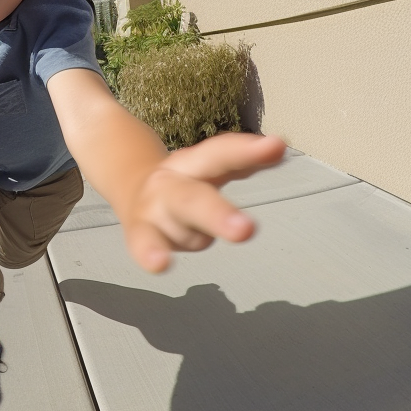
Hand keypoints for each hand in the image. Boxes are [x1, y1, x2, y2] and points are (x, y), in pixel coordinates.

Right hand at [119, 133, 285, 272]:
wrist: (131, 188)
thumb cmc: (183, 184)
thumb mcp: (210, 168)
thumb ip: (243, 161)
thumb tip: (279, 147)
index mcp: (191, 163)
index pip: (219, 154)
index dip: (247, 151)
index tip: (277, 147)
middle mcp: (169, 182)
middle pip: (193, 197)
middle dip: (217, 213)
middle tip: (246, 230)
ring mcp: (152, 209)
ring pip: (177, 226)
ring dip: (196, 236)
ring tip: (227, 239)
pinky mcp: (140, 232)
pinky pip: (144, 244)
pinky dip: (150, 253)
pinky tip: (160, 263)